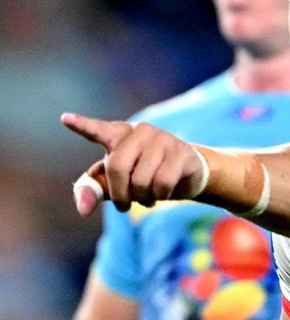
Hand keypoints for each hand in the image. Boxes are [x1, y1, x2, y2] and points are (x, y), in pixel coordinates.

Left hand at [61, 113, 206, 215]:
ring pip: (141, 179)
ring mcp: (163, 139)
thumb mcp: (115, 184)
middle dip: (119, 194)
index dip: (83, 126)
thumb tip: (83, 210)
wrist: (185, 175)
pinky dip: (160, 196)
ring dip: (143, 198)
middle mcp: (141, 131)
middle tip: (124, 205)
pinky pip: (162, 183)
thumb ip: (94, 192)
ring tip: (149, 195)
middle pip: (117, 166)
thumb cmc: (143, 175)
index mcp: (120, 135)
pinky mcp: (181, 152)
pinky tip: (163, 193)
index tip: (65, 119)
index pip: (99, 130)